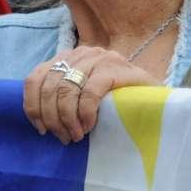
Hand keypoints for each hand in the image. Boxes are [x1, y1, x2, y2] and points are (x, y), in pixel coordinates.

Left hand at [23, 47, 159, 144]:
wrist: (158, 98)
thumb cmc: (118, 100)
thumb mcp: (85, 93)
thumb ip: (64, 95)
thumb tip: (37, 117)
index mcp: (70, 57)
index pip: (36, 77)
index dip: (32, 106)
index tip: (40, 129)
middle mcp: (82, 52)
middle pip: (49, 86)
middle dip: (52, 118)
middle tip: (63, 138)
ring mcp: (100, 58)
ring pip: (65, 90)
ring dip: (66, 119)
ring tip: (75, 136)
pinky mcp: (116, 68)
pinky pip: (89, 93)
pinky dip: (84, 113)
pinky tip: (90, 126)